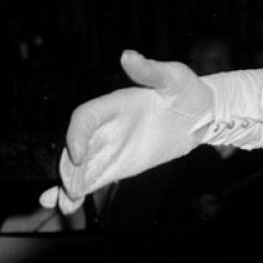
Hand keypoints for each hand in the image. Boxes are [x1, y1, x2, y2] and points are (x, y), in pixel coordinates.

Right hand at [40, 50, 213, 213]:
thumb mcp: (173, 77)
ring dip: (67, 183)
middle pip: (76, 145)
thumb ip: (150, 70)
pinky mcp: (119, 164)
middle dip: (68, 166)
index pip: (85, 117)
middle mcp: (106, 126)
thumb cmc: (187, 90)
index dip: (77, 134)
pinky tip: (68, 206)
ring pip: (80, 166)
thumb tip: (129, 56)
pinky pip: (95, 178)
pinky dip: (80, 192)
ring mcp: (110, 146)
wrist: (202, 115)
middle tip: (68, 186)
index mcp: (114, 104)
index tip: (78, 155)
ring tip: (59, 203)